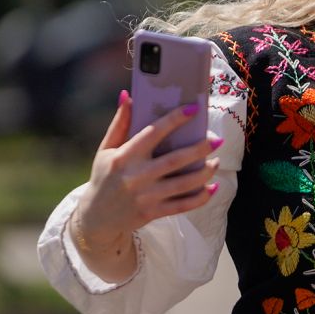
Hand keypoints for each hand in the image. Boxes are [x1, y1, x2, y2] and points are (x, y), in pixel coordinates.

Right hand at [75, 91, 221, 248]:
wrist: (97, 218)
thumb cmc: (104, 177)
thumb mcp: (106, 149)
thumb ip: (119, 124)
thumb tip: (127, 95)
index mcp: (124, 157)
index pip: (153, 133)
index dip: (174, 120)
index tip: (194, 109)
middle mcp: (136, 176)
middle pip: (175, 160)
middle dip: (200, 149)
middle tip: (217, 139)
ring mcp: (146, 197)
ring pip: (183, 184)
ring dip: (205, 172)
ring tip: (217, 161)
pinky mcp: (153, 212)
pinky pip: (183, 205)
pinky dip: (201, 197)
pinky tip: (213, 187)